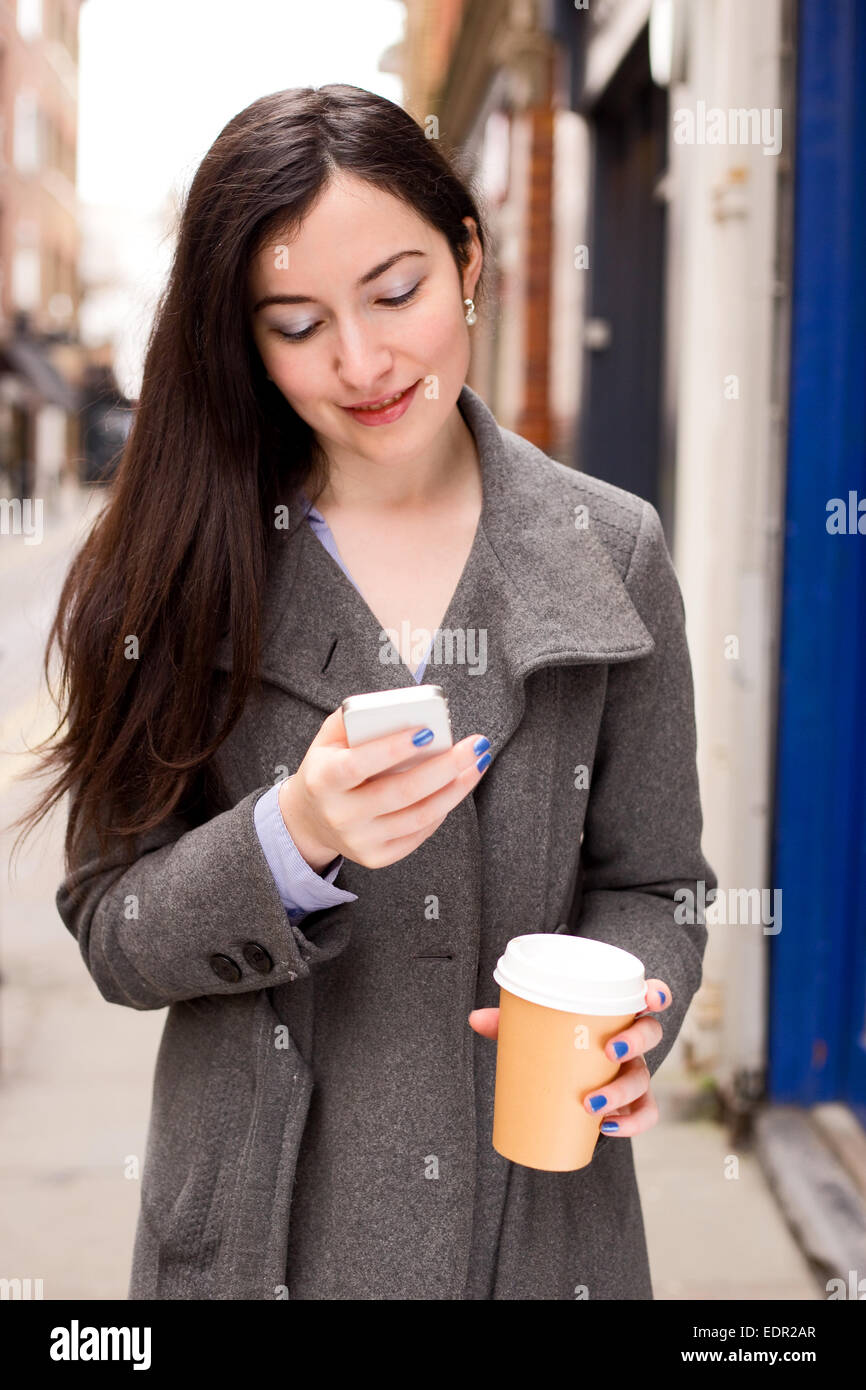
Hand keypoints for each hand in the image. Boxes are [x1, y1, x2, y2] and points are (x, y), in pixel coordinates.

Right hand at [278, 707, 490, 871]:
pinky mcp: (377, 857)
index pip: (359, 764)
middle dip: (445, 767)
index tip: (429, 731)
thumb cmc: (328, 767)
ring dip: (456, 788)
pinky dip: (443, 808)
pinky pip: (420, 832)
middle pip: (401, 792)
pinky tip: (456, 787)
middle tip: (475, 745)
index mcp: (323, 779)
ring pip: (419, 815)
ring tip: (477, 763)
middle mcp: (340, 814)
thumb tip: (402, 706)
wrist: (309, 819)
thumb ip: (357, 718)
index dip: (394, 749)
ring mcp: (359, 840)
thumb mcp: (329, 739)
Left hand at [468, 979, 671, 1136]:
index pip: (651, 994)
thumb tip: (475, 1019)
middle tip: (609, 1050)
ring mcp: (635, 1070)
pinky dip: (631, 1123)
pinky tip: (607, 1128)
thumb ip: (511, 1020)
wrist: (576, 1064)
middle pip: (651, 1034)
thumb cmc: (562, 1035)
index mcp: (620, 1010)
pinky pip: (644, 1113)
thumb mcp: (540, 1023)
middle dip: (636, 1041)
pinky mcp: (632, 1101)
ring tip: (592, 1104)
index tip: (649, 997)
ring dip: (622, 1092)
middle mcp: (634, 1039)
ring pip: (644, 1078)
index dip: (657, 993)